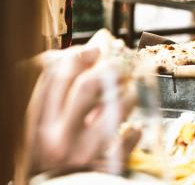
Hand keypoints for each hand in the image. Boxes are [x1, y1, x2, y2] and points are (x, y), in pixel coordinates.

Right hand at [24, 45, 137, 174]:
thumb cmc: (52, 156)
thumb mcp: (44, 127)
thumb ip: (59, 93)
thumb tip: (91, 50)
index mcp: (38, 125)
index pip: (54, 78)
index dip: (76, 57)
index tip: (92, 50)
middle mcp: (58, 139)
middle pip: (86, 86)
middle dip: (108, 68)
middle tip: (119, 65)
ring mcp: (83, 154)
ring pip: (116, 107)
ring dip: (128, 93)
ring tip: (129, 92)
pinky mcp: (106, 167)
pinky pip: (128, 140)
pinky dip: (134, 131)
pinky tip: (132, 128)